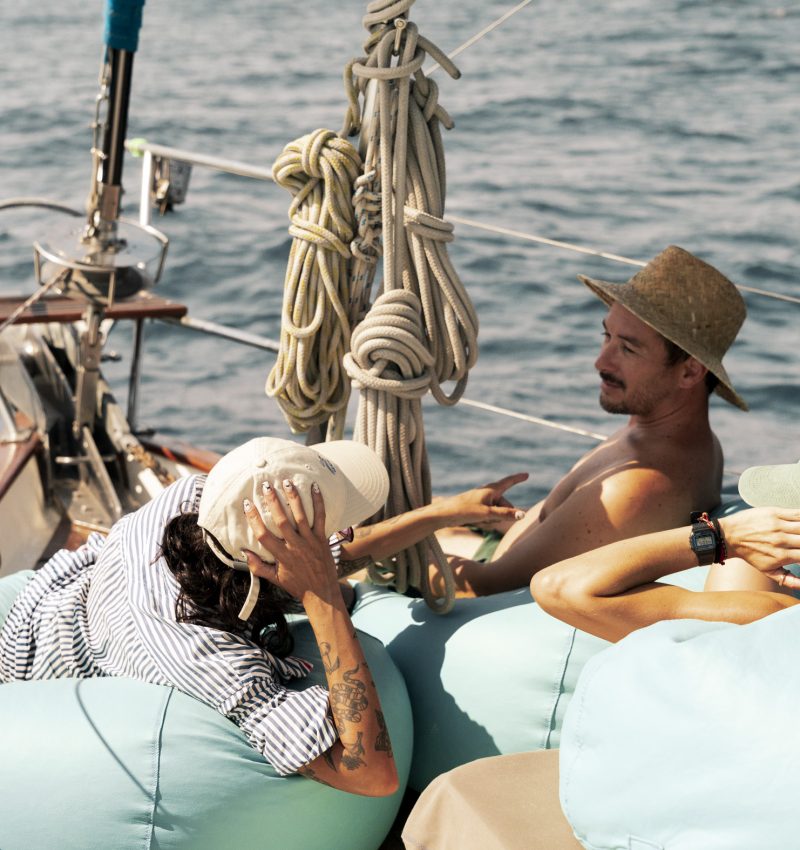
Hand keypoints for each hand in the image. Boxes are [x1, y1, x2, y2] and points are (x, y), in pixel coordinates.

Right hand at [242, 478, 339, 603]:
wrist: (322, 593)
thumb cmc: (297, 585)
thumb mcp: (275, 579)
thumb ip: (258, 567)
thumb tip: (244, 553)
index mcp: (281, 556)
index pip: (263, 534)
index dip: (254, 518)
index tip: (247, 504)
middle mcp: (294, 546)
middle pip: (281, 520)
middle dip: (272, 501)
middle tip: (266, 486)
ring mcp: (310, 541)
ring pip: (300, 516)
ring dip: (293, 497)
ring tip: (286, 481)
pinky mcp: (322, 539)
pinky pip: (321, 517)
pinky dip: (318, 502)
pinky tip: (315, 488)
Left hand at [437, 472, 528, 528]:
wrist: (445, 514)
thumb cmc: (465, 511)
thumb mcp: (487, 513)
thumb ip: (505, 514)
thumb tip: (523, 515)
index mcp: (491, 489)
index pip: (508, 482)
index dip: (518, 479)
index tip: (527, 474)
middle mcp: (488, 493)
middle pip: (505, 504)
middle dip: (504, 513)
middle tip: (488, 518)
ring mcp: (483, 500)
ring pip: (498, 511)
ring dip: (494, 518)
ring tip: (479, 520)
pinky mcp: (477, 508)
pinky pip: (490, 515)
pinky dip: (488, 520)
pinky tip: (475, 521)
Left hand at [720, 507, 799, 588]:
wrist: (728, 536)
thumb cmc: (750, 554)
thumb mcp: (767, 571)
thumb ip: (789, 580)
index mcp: (782, 556)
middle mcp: (781, 540)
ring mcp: (778, 525)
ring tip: (799, 535)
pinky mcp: (774, 512)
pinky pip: (797, 513)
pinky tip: (799, 524)